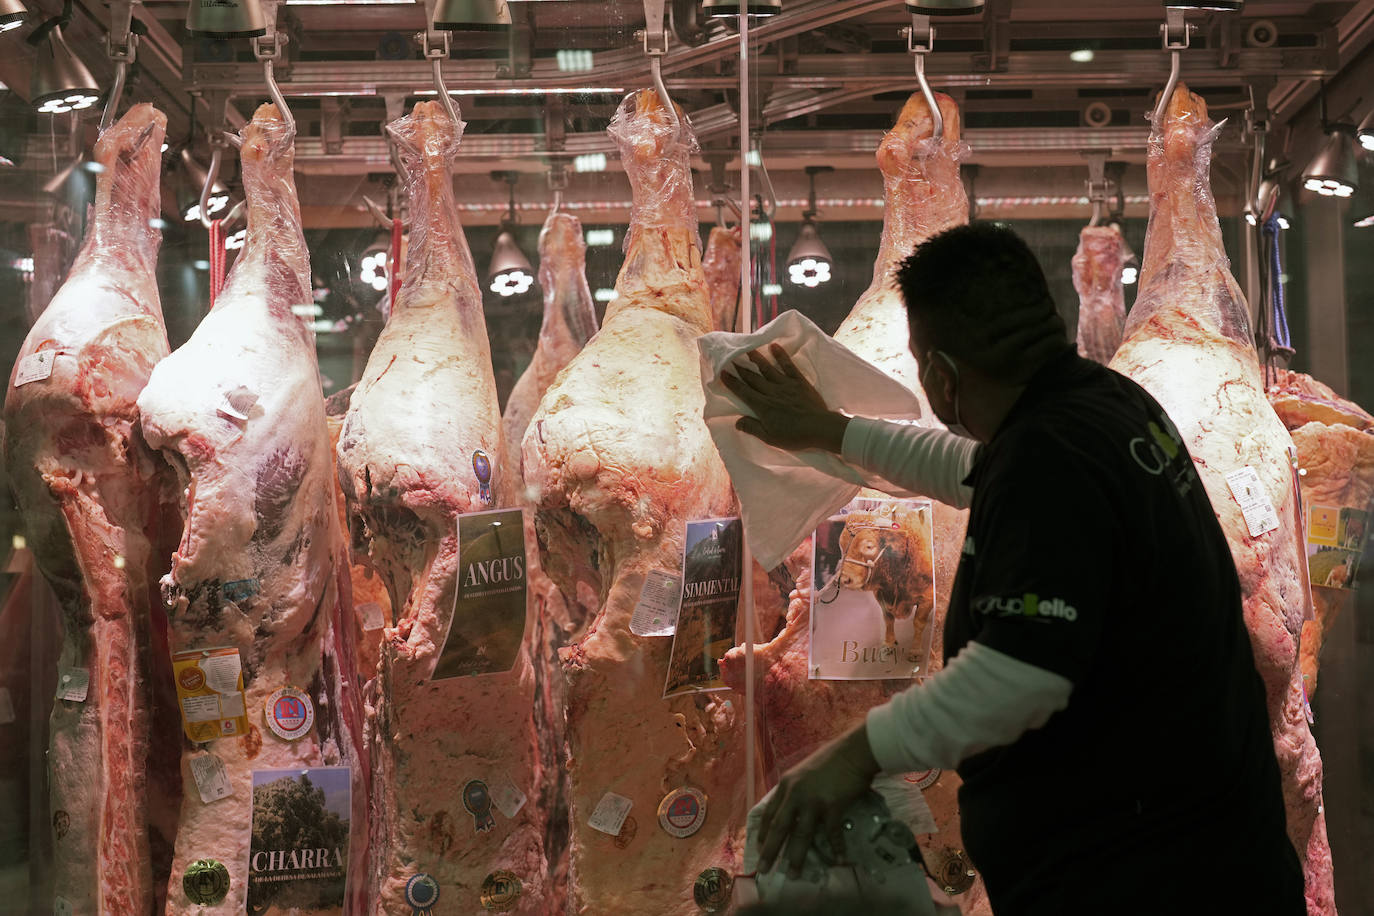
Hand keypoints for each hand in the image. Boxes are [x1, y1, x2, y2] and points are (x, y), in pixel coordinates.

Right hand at [721, 344, 848, 452]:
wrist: (820, 428)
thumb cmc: (795, 436)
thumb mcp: (770, 438)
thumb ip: (753, 428)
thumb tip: (736, 422)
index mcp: (763, 407)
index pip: (743, 392)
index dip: (732, 382)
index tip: (722, 372)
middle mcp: (771, 392)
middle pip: (752, 378)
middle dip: (740, 369)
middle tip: (730, 358)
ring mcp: (786, 385)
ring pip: (767, 369)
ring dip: (756, 358)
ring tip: (748, 349)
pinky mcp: (799, 381)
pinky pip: (788, 366)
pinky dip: (780, 356)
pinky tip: (774, 347)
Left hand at [755, 723, 880, 877]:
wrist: (853, 751)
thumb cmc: (830, 760)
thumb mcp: (802, 771)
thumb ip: (794, 789)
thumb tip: (791, 809)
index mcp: (786, 785)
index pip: (769, 813)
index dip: (763, 833)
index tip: (759, 848)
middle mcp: (795, 794)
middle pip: (779, 827)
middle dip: (771, 851)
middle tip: (765, 870)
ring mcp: (813, 801)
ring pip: (801, 835)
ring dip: (796, 857)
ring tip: (793, 874)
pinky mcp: (832, 806)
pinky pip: (832, 833)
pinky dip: (836, 848)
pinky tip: (839, 861)